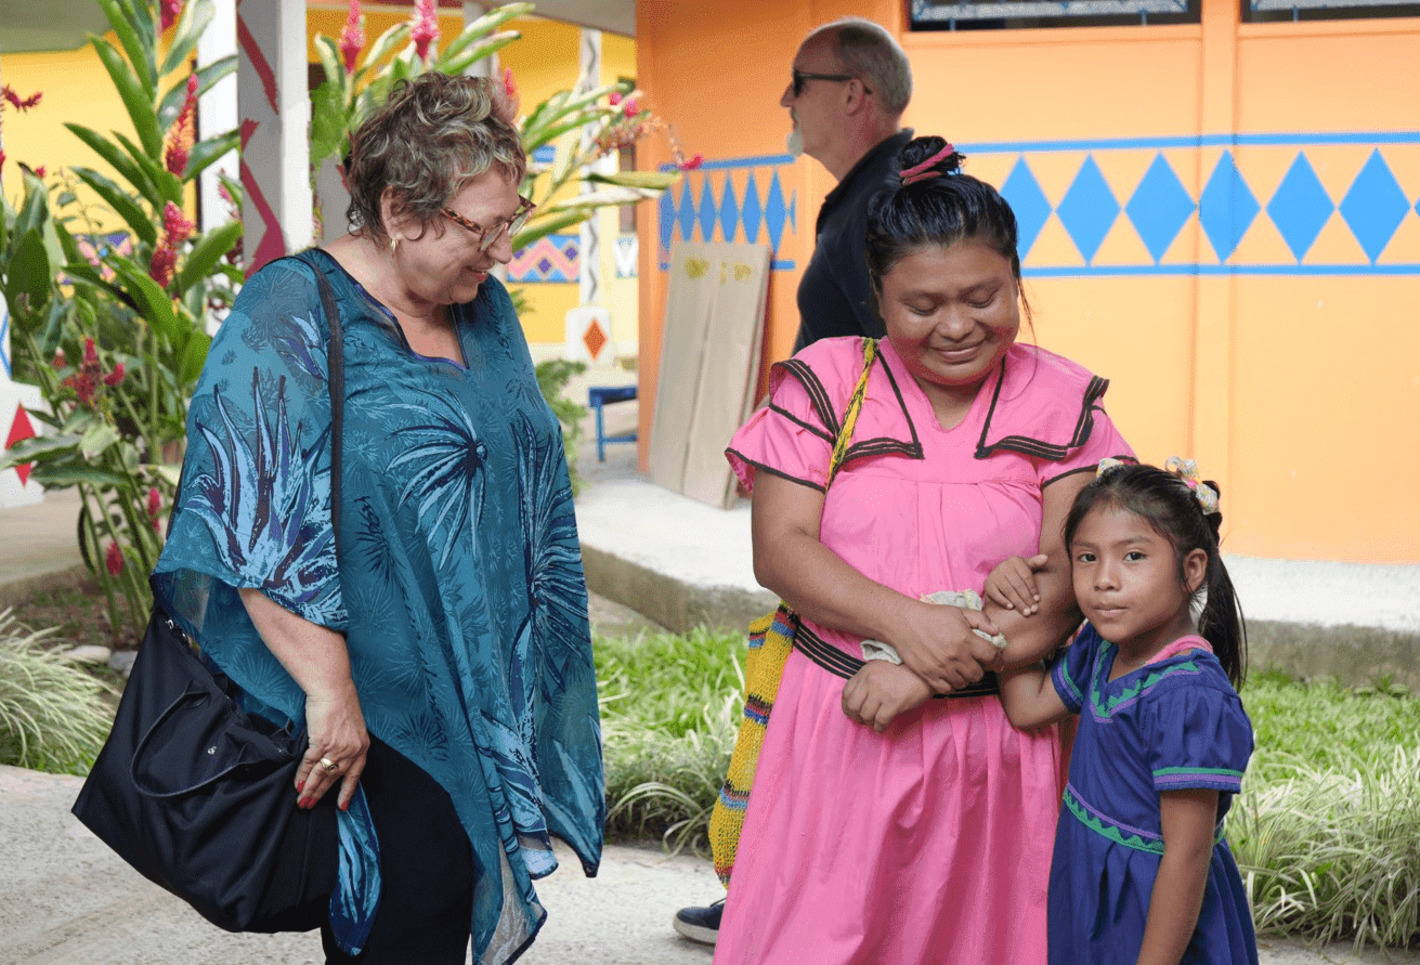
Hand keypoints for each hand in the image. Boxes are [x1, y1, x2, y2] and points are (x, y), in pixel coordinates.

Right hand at [296, 681, 368, 811]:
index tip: (342, 806)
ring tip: (302, 801)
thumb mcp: (352, 726)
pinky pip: (310, 764)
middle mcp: (352, 750)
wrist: (333, 688)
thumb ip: (346, 743)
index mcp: (362, 746)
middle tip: (310, 805)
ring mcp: (337, 747)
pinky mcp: (322, 742)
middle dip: (321, 794)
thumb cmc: (341, 702)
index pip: (355, 775)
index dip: (347, 792)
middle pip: (334, 778)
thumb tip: (334, 756)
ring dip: (310, 789)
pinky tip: (297, 784)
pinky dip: (302, 776)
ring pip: (321, 775)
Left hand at [842, 662, 932, 732]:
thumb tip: (857, 698)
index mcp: (865, 673)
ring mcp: (881, 692)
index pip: (846, 693)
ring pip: (865, 715)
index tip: (851, 712)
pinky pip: (880, 721)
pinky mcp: (894, 703)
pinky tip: (882, 726)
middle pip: (853, 706)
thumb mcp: (879, 668)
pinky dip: (879, 727)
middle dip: (856, 716)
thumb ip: (866, 679)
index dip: (846, 706)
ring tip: (875, 721)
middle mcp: (870, 682)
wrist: (923, 671)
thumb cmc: (902, 670)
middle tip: (862, 720)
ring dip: (869, 722)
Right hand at [892, 602, 1004, 693]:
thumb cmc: (932, 615)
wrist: (904, 622)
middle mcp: (956, 656)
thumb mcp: (959, 612)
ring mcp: (942, 668)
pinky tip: (949, 675)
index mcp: (966, 640)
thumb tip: (997, 632)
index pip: (992, 656)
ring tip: (961, 668)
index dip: (997, 658)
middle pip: (978, 674)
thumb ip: (980, 620)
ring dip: (965, 677)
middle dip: (980, 669)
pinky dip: (951, 684)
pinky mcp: (929, 675)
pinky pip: (948, 689)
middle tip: (975, 663)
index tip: (996, 660)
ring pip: (964, 683)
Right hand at [984, 554, 1047, 615]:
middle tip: (1034, 610)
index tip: (1038, 599)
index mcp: (1015, 561)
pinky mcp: (988, 584)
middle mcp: (1003, 566)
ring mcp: (994, 575)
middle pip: (1018, 585)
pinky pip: (996, 594)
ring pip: (1008, 591)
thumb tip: (1046, 557)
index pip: (1026, 576)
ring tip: (1026, 612)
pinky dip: (1003, 601)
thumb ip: (1036, 562)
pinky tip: (1011, 608)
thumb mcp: (1026, 566)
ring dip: (1018, 603)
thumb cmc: (1017, 572)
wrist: (998, 575)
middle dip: (1027, 598)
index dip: (1032, 588)